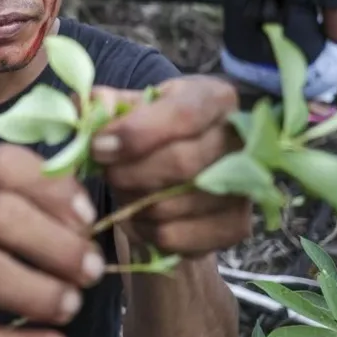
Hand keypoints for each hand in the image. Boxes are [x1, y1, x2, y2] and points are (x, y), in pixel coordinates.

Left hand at [88, 76, 251, 255]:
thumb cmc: (155, 128)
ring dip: (134, 203)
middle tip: (106, 172)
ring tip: (123, 190)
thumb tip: (93, 105)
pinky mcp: (235, 227)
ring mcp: (243, 188)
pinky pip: (176, 238)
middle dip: (130, 172)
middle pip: (182, 164)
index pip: (183, 115)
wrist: (185, 166)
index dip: (136, 133)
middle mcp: (241, 141)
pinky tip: (139, 216)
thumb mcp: (134, 105)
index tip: (98, 146)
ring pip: (175, 205)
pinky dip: (145, 231)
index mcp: (216, 98)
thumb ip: (109, 103)